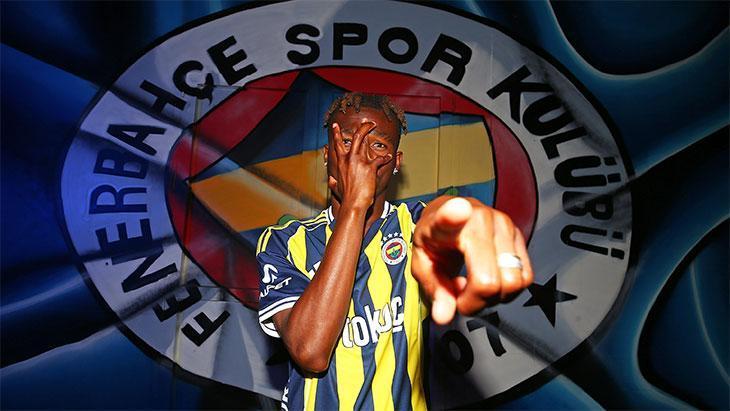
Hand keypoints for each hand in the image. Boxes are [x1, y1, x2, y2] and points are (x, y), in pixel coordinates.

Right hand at [329, 119, 392, 208]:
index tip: (335, 125)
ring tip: (374, 127)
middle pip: (355, 137)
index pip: (337, 144)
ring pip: (364, 141)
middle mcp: (349, 159)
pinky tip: (389, 156)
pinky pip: (380, 159)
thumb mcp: (335, 187)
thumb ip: (333, 181)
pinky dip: (386, 157)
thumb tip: (330, 179)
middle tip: (367, 121)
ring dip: (370, 133)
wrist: (353, 203)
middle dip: (362, 127)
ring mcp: (359, 161)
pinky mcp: (370, 167)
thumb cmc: (345, 197)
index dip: (336, 134)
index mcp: (341, 162)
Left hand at [411, 196, 533, 324]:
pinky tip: (492, 281)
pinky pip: (525, 277)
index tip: (459, 210)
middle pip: (489, 280)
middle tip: (462, 297)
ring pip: (513, 281)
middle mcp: (479, 218)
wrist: (450, 216)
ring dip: (494, 296)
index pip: (449, 215)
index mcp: (444, 222)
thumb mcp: (423, 265)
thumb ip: (434, 290)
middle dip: (476, 301)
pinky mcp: (519, 234)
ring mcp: (504, 224)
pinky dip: (509, 289)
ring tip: (476, 288)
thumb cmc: (436, 240)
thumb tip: (444, 315)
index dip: (453, 215)